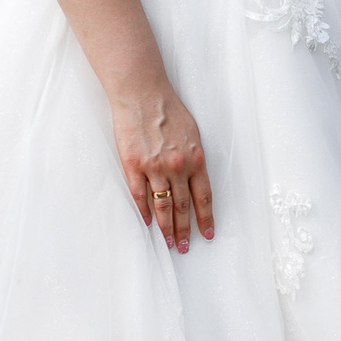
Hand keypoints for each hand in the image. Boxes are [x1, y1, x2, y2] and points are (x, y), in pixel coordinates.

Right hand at [109, 77, 213, 251]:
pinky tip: (148, 222)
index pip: (203, 196)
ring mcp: (154, 168)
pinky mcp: (133, 166)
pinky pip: (140, 195)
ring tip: (170, 242)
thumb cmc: (169, 109)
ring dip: (167, 227)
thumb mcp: (192, 132)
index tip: (207, 232)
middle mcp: (177, 166)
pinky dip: (145, 211)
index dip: (205, 217)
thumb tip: (196, 179)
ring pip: (163, 206)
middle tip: (185, 246)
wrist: (142, 94)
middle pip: (182, 206)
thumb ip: (194, 158)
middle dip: (185, 229)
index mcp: (195, 158)